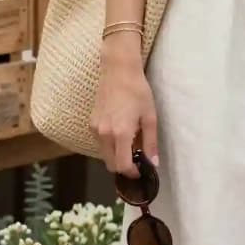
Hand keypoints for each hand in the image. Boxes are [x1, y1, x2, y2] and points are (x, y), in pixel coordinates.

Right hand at [91, 35, 158, 176]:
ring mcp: (95, 129)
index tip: (141, 171)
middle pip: (110, 164)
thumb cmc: (138, 92)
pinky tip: (120, 133)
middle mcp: (104, 134)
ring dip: (116, 156)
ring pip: (104, 155)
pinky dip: (109, 145)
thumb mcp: (150, 117)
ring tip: (130, 144)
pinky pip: (100, 143)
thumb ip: (150, 143)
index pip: (122, 165)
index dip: (132, 173)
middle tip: (137, 160)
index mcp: (120, 133)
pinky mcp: (90, 123)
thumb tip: (154, 163)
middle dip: (124, 167)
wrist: (118, 71)